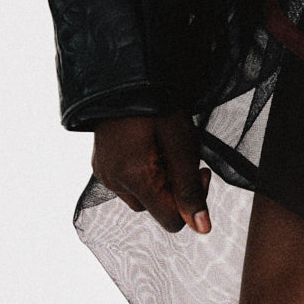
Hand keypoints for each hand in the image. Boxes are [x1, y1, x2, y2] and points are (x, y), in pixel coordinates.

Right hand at [92, 112, 211, 234]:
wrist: (123, 75)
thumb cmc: (157, 103)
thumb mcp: (181, 143)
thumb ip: (190, 188)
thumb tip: (203, 228)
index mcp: (135, 179)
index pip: (172, 221)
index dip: (192, 201)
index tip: (198, 170)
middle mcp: (114, 182)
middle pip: (156, 208)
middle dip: (174, 188)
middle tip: (183, 154)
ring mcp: (104, 173)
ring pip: (142, 197)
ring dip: (158, 181)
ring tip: (163, 148)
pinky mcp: (100, 165)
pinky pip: (127, 183)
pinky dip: (143, 173)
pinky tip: (148, 146)